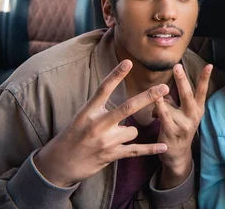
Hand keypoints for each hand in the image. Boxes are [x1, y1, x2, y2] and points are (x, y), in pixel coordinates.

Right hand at [33, 60, 169, 187]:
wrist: (60, 164)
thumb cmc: (74, 135)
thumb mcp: (82, 116)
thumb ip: (101, 106)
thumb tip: (121, 96)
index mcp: (88, 111)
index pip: (103, 89)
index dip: (116, 75)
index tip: (128, 62)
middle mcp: (97, 125)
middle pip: (127, 107)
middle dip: (148, 97)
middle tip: (164, 87)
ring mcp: (105, 141)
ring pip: (133, 130)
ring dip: (130, 132)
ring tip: (114, 137)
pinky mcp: (111, 155)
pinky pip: (136, 150)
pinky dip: (151, 149)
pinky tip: (164, 147)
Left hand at [154, 63, 211, 188]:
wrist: (178, 154)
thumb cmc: (179, 128)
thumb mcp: (183, 114)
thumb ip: (174, 101)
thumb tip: (162, 93)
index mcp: (198, 109)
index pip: (203, 90)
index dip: (205, 77)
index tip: (209, 65)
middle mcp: (193, 116)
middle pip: (187, 94)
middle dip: (181, 79)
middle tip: (177, 66)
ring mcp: (183, 125)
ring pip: (168, 104)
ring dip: (159, 102)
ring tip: (157, 103)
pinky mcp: (172, 132)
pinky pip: (163, 115)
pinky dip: (158, 107)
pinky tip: (155, 102)